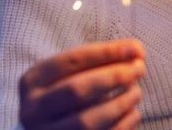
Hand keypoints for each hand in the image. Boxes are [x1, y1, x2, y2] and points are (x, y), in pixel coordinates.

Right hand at [19, 39, 145, 129]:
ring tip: (136, 92)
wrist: (52, 128)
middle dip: (114, 77)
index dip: (107, 52)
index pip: (72, 60)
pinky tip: (133, 113)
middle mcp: (32, 110)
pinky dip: (122, 125)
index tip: (137, 48)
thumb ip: (99, 61)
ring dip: (120, 103)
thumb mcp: (71, 73)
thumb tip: (136, 51)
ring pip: (87, 121)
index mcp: (32, 81)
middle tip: (139, 69)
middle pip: (77, 90)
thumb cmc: (67, 94)